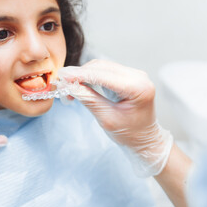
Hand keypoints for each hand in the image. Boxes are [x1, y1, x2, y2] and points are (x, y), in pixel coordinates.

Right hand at [58, 59, 172, 176]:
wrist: (144, 139)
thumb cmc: (129, 133)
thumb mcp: (106, 118)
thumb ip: (88, 99)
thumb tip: (69, 85)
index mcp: (137, 87)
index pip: (103, 75)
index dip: (80, 74)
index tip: (62, 76)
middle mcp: (138, 76)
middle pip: (102, 66)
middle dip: (79, 74)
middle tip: (61, 84)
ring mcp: (134, 74)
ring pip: (102, 67)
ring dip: (83, 75)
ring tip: (68, 88)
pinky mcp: (128, 76)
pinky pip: (105, 71)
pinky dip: (90, 77)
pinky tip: (79, 85)